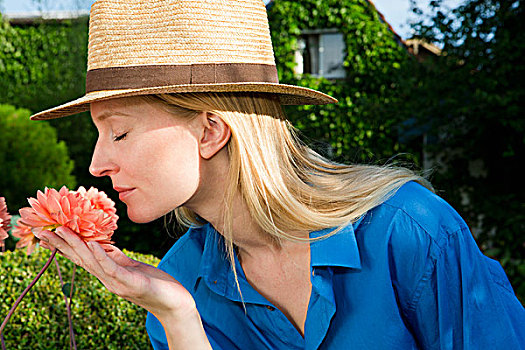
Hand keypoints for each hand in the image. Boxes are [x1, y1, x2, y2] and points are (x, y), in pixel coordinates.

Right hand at [38, 226, 194, 321]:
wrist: (174, 304)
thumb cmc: (155, 285)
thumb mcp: (132, 268)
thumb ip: (116, 258)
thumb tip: (101, 244)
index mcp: (107, 274)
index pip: (81, 257)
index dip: (64, 245)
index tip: (47, 232)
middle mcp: (107, 279)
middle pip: (80, 259)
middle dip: (61, 244)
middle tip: (41, 230)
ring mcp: (117, 282)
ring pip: (91, 262)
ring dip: (76, 245)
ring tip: (61, 230)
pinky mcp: (130, 282)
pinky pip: (112, 268)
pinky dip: (101, 256)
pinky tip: (92, 244)